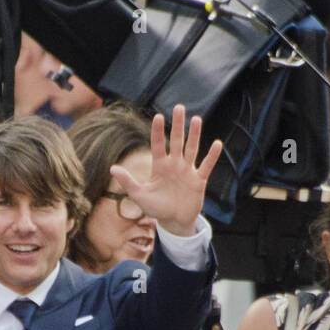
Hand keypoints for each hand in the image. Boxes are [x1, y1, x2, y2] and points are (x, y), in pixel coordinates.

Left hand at [109, 104, 221, 235]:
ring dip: (195, 135)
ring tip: (196, 119)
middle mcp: (174, 165)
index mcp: (160, 166)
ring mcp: (187, 171)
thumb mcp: (139, 195)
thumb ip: (128, 181)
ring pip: (192, 149)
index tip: (159, 117)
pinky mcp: (199, 180)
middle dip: (178, 125)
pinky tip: (217, 144)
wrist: (174, 222)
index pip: (158, 144)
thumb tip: (112, 168)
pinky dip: (212, 156)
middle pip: (177, 141)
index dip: (158, 132)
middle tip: (179, 107)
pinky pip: (206, 166)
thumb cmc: (156, 208)